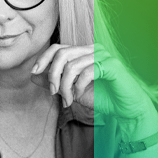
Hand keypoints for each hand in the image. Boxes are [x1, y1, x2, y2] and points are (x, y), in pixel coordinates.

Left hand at [31, 43, 156, 121]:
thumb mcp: (73, 90)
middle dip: (52, 74)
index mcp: (83, 52)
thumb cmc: (102, 98)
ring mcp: (103, 56)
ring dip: (65, 86)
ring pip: (72, 65)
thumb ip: (55, 82)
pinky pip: (86, 73)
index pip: (58, 48)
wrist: (125, 109)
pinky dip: (78, 87)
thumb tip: (33, 75)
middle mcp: (93, 49)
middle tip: (53, 92)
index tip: (34, 72)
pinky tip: (79, 96)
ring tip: (68, 100)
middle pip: (62, 54)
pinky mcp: (111, 65)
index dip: (43, 58)